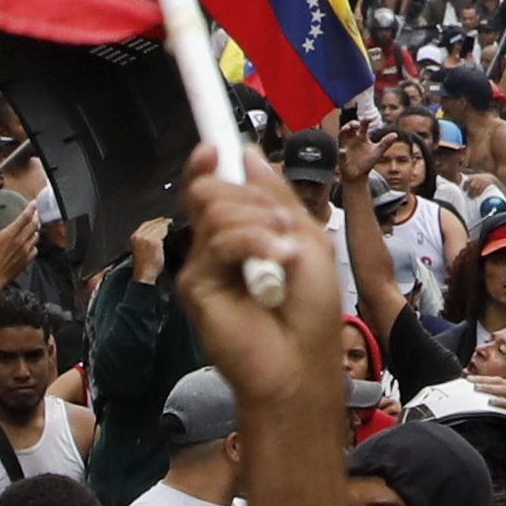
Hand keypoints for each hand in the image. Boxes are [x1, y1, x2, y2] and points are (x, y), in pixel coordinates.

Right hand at [172, 160, 341, 418]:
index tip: (214, 143)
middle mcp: (218, 242)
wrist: (300, 362)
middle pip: (211, 187)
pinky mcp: (194, 285)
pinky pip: (218, 240)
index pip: (216, 183)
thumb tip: (245, 152)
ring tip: (284, 253)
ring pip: (214, 207)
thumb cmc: (310, 309)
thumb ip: (274, 194)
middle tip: (282, 224)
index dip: (211, 159)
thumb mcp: (306, 237)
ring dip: (258, 222)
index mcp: (243, 228)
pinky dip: (253, 243)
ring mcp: (204, 263)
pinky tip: (275, 264)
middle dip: (251, 195)